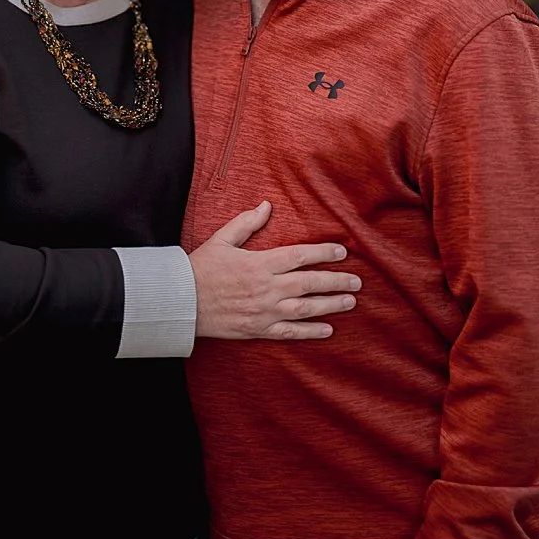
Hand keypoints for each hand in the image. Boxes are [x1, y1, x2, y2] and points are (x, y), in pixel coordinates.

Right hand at [187, 201, 360, 340]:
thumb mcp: (221, 239)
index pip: (298, 256)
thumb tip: (266, 206)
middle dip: (336, 281)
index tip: (341, 251)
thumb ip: (246, 223)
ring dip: (331, 304)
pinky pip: (292, 332)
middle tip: (356, 281)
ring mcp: (265, 311)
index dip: (322, 252)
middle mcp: (267, 288)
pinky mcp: (260, 329)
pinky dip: (311, 331)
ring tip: (350, 301)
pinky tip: (328, 329)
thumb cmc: (200, 268)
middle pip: (309, 283)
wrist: (182, 300)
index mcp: (258, 264)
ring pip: (307, 308)